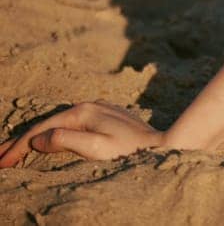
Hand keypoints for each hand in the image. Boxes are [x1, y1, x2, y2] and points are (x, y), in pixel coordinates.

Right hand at [0, 101, 164, 166]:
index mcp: (83, 112)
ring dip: (35, 138)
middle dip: (20, 141)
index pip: (41, 129)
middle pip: (46, 124)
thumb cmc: (130, 150)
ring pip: (57, 124)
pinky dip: (52, 135)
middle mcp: (89, 106)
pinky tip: (46, 143)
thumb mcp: (96, 147)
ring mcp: (97, 111)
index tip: (1, 162)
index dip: (18, 146)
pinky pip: (69, 126)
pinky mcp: (105, 119)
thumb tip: (38, 140)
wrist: (162, 144)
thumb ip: (65, 141)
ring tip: (15, 152)